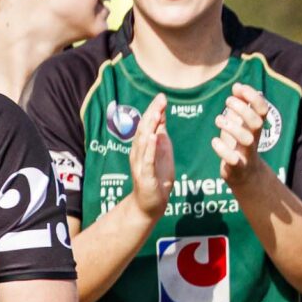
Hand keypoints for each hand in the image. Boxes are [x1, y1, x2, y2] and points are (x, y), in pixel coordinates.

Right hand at [129, 93, 173, 216]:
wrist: (150, 204)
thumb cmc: (157, 177)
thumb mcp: (162, 152)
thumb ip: (161, 134)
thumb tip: (162, 115)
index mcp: (144, 145)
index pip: (147, 124)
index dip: (154, 110)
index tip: (162, 96)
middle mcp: (138, 152)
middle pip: (144, 128)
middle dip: (152, 113)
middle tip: (161, 99)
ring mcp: (140, 163)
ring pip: (143, 141)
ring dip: (150, 126)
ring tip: (157, 113)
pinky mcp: (145, 175)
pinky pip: (147, 159)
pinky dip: (150, 147)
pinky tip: (154, 137)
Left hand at [212, 83, 270, 188]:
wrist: (244, 176)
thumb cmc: (239, 145)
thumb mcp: (240, 123)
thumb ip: (240, 105)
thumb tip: (238, 86)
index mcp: (255, 127)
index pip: (263, 110)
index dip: (254, 97)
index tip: (239, 88)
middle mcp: (254, 139)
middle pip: (257, 123)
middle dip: (242, 109)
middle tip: (227, 101)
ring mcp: (246, 154)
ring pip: (247, 140)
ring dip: (232, 127)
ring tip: (219, 119)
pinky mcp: (237, 167)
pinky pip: (233, 159)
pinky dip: (222, 149)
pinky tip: (214, 141)